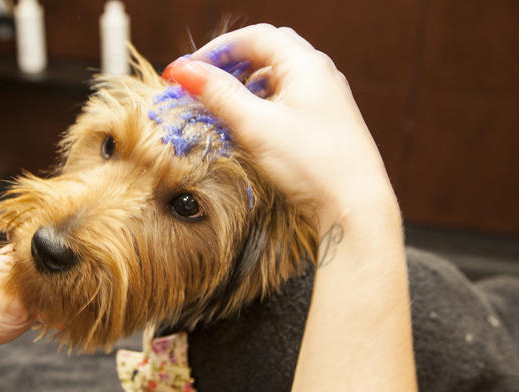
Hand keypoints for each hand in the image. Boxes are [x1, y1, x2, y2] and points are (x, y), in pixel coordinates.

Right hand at [162, 24, 396, 231]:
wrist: (356, 205)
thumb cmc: (311, 162)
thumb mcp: (256, 126)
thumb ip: (219, 95)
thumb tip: (184, 70)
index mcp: (306, 64)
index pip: (253, 37)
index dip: (215, 49)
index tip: (188, 71)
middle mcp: (319, 73)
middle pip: (266, 51)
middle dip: (230, 63)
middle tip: (202, 83)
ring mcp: (325, 98)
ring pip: (277, 77)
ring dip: (245, 84)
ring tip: (221, 105)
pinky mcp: (325, 122)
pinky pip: (287, 99)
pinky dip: (262, 103)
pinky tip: (249, 124)